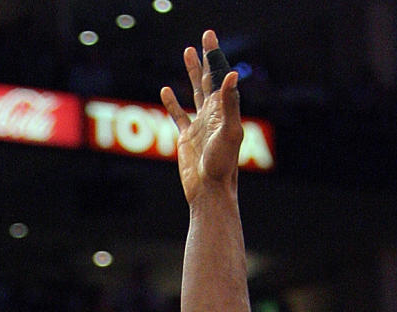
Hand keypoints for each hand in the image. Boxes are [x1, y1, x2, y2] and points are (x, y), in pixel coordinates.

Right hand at [160, 29, 241, 203]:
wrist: (209, 191)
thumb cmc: (223, 165)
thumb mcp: (229, 132)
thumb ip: (229, 103)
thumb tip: (231, 74)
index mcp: (223, 110)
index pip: (218, 76)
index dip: (214, 56)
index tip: (209, 37)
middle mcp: (213, 115)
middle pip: (208, 79)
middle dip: (206, 58)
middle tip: (205, 36)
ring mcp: (199, 125)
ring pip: (194, 92)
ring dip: (191, 73)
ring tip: (188, 52)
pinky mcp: (186, 138)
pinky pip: (177, 116)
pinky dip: (171, 103)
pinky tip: (166, 90)